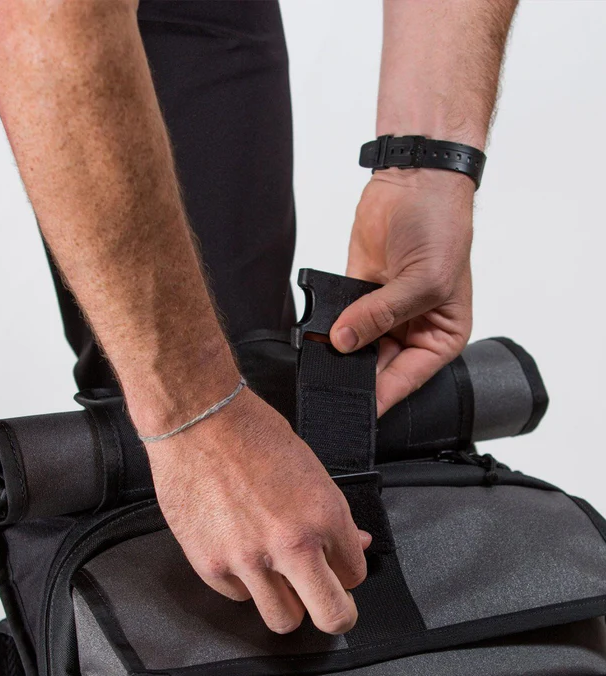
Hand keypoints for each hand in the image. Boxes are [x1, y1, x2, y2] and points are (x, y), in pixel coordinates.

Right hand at [142, 389, 371, 634]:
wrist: (198, 421)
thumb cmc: (253, 435)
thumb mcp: (311, 469)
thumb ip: (333, 516)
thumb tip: (353, 544)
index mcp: (324, 517)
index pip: (354, 576)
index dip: (346, 574)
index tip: (337, 570)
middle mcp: (291, 545)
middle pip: (331, 615)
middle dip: (335, 614)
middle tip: (327, 603)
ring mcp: (248, 560)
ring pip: (283, 620)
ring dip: (286, 603)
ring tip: (278, 580)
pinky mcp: (210, 565)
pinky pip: (239, 597)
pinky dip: (243, 584)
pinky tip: (239, 554)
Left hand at [331, 169, 474, 414]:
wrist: (416, 180)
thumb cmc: (442, 227)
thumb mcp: (424, 281)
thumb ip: (382, 315)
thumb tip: (344, 341)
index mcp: (441, 337)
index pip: (407, 380)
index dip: (381, 398)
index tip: (355, 412)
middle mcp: (412, 330)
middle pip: (378, 369)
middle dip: (355, 376)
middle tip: (329, 388)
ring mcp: (382, 314)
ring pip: (355, 349)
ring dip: (338, 354)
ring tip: (322, 362)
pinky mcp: (357, 295)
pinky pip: (337, 322)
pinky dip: (326, 329)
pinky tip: (316, 336)